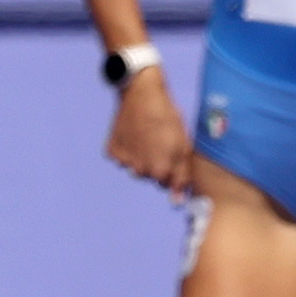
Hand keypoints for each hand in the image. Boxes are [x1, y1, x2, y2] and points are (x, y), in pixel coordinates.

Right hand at [104, 67, 193, 198]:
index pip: (166, 184)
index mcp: (159, 171)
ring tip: (146, 135)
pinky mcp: (112, 150)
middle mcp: (139, 170)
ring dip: (141, 157)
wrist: (141, 93)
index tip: (171, 153)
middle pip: (149, 176)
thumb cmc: (167, 117)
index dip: (171, 167)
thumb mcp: (183, 144)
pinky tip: (133, 133)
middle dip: (156, 163)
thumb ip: (182, 176)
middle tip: (159, 141)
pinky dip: (127, 149)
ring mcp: (123, 161)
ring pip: (135, 168)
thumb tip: (177, 203)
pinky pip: (121, 158)